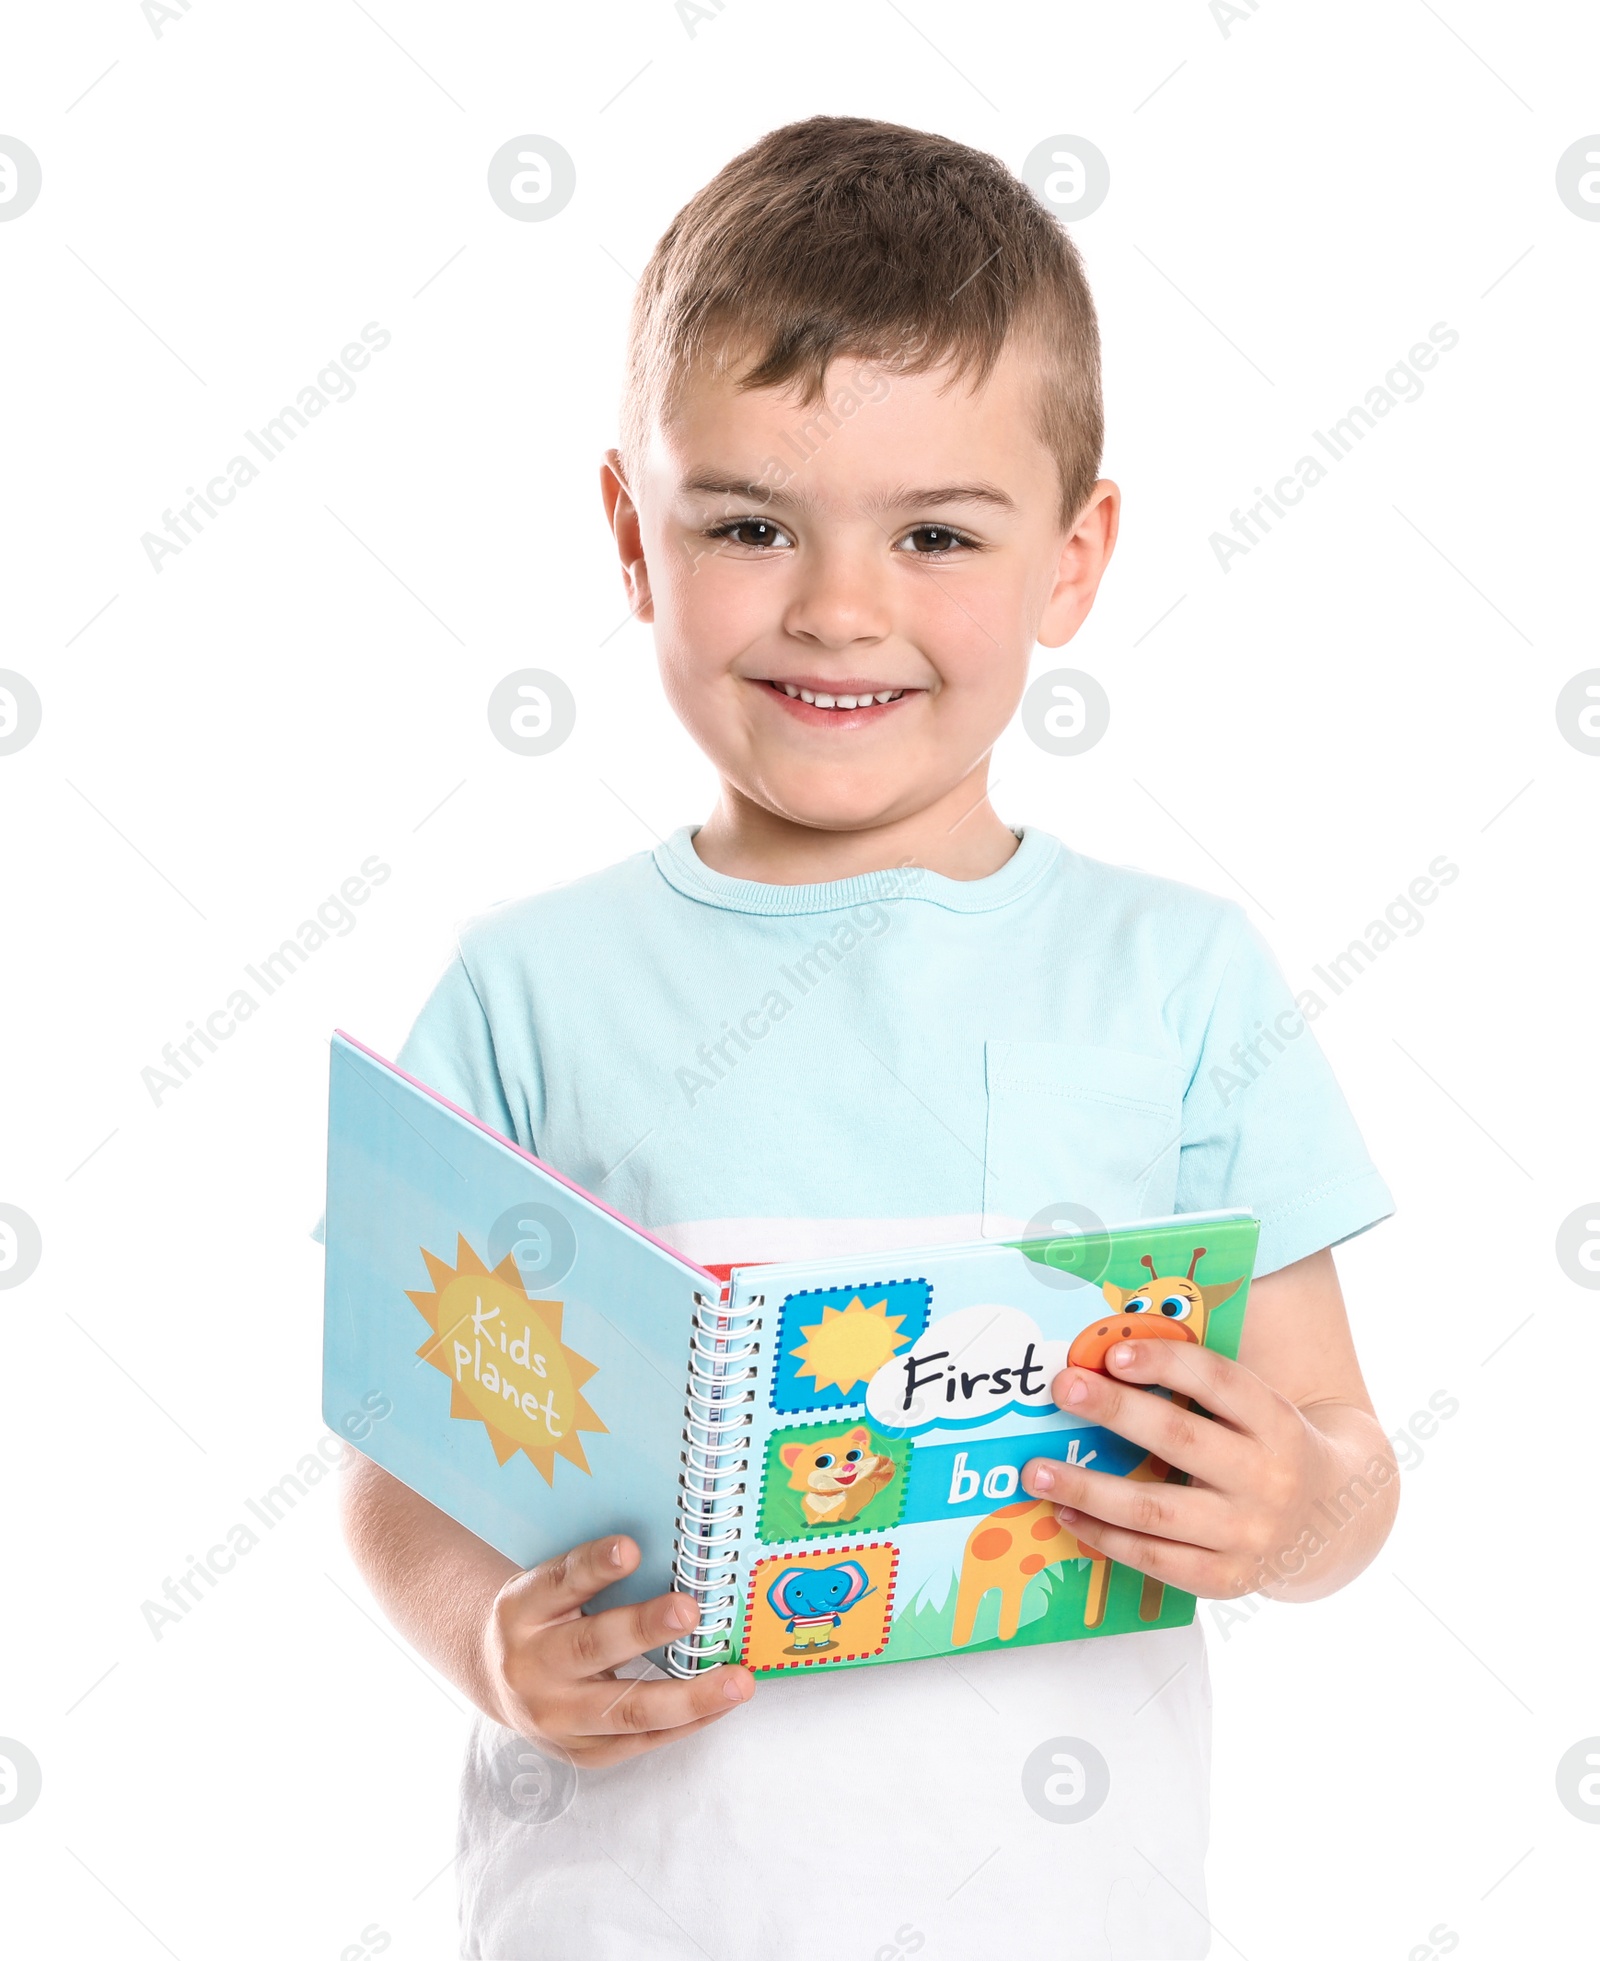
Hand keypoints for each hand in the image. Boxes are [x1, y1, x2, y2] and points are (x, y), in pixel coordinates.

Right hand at [483, 1533, 754, 1765]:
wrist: (497, 1680)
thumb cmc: (542, 1618)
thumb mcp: (549, 1587)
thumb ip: (593, 1574)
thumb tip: (673, 1552)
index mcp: (523, 1610)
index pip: (560, 1582)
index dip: (595, 1566)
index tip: (631, 1548)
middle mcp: (533, 1666)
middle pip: (593, 1648)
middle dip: (645, 1629)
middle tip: (690, 1609)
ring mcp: (555, 1717)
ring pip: (626, 1710)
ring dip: (689, 1697)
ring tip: (738, 1681)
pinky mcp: (581, 1752)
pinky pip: (641, 1740)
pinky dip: (688, 1722)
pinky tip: (722, 1703)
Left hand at [1022, 1340, 1339, 1599]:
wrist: (1333, 1519)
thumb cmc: (1270, 1446)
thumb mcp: (1259, 1408)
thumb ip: (1202, 1386)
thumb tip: (1109, 1359)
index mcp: (1277, 1422)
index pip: (1220, 1383)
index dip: (1166, 1365)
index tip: (1113, 1353)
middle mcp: (1267, 1479)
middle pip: (1181, 1440)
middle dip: (1116, 1411)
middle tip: (1063, 1389)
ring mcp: (1248, 1535)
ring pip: (1155, 1510)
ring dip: (1089, 1488)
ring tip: (1037, 1470)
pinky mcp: (1227, 1580)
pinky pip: (1154, 1559)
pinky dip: (1104, 1538)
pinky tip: (1066, 1516)